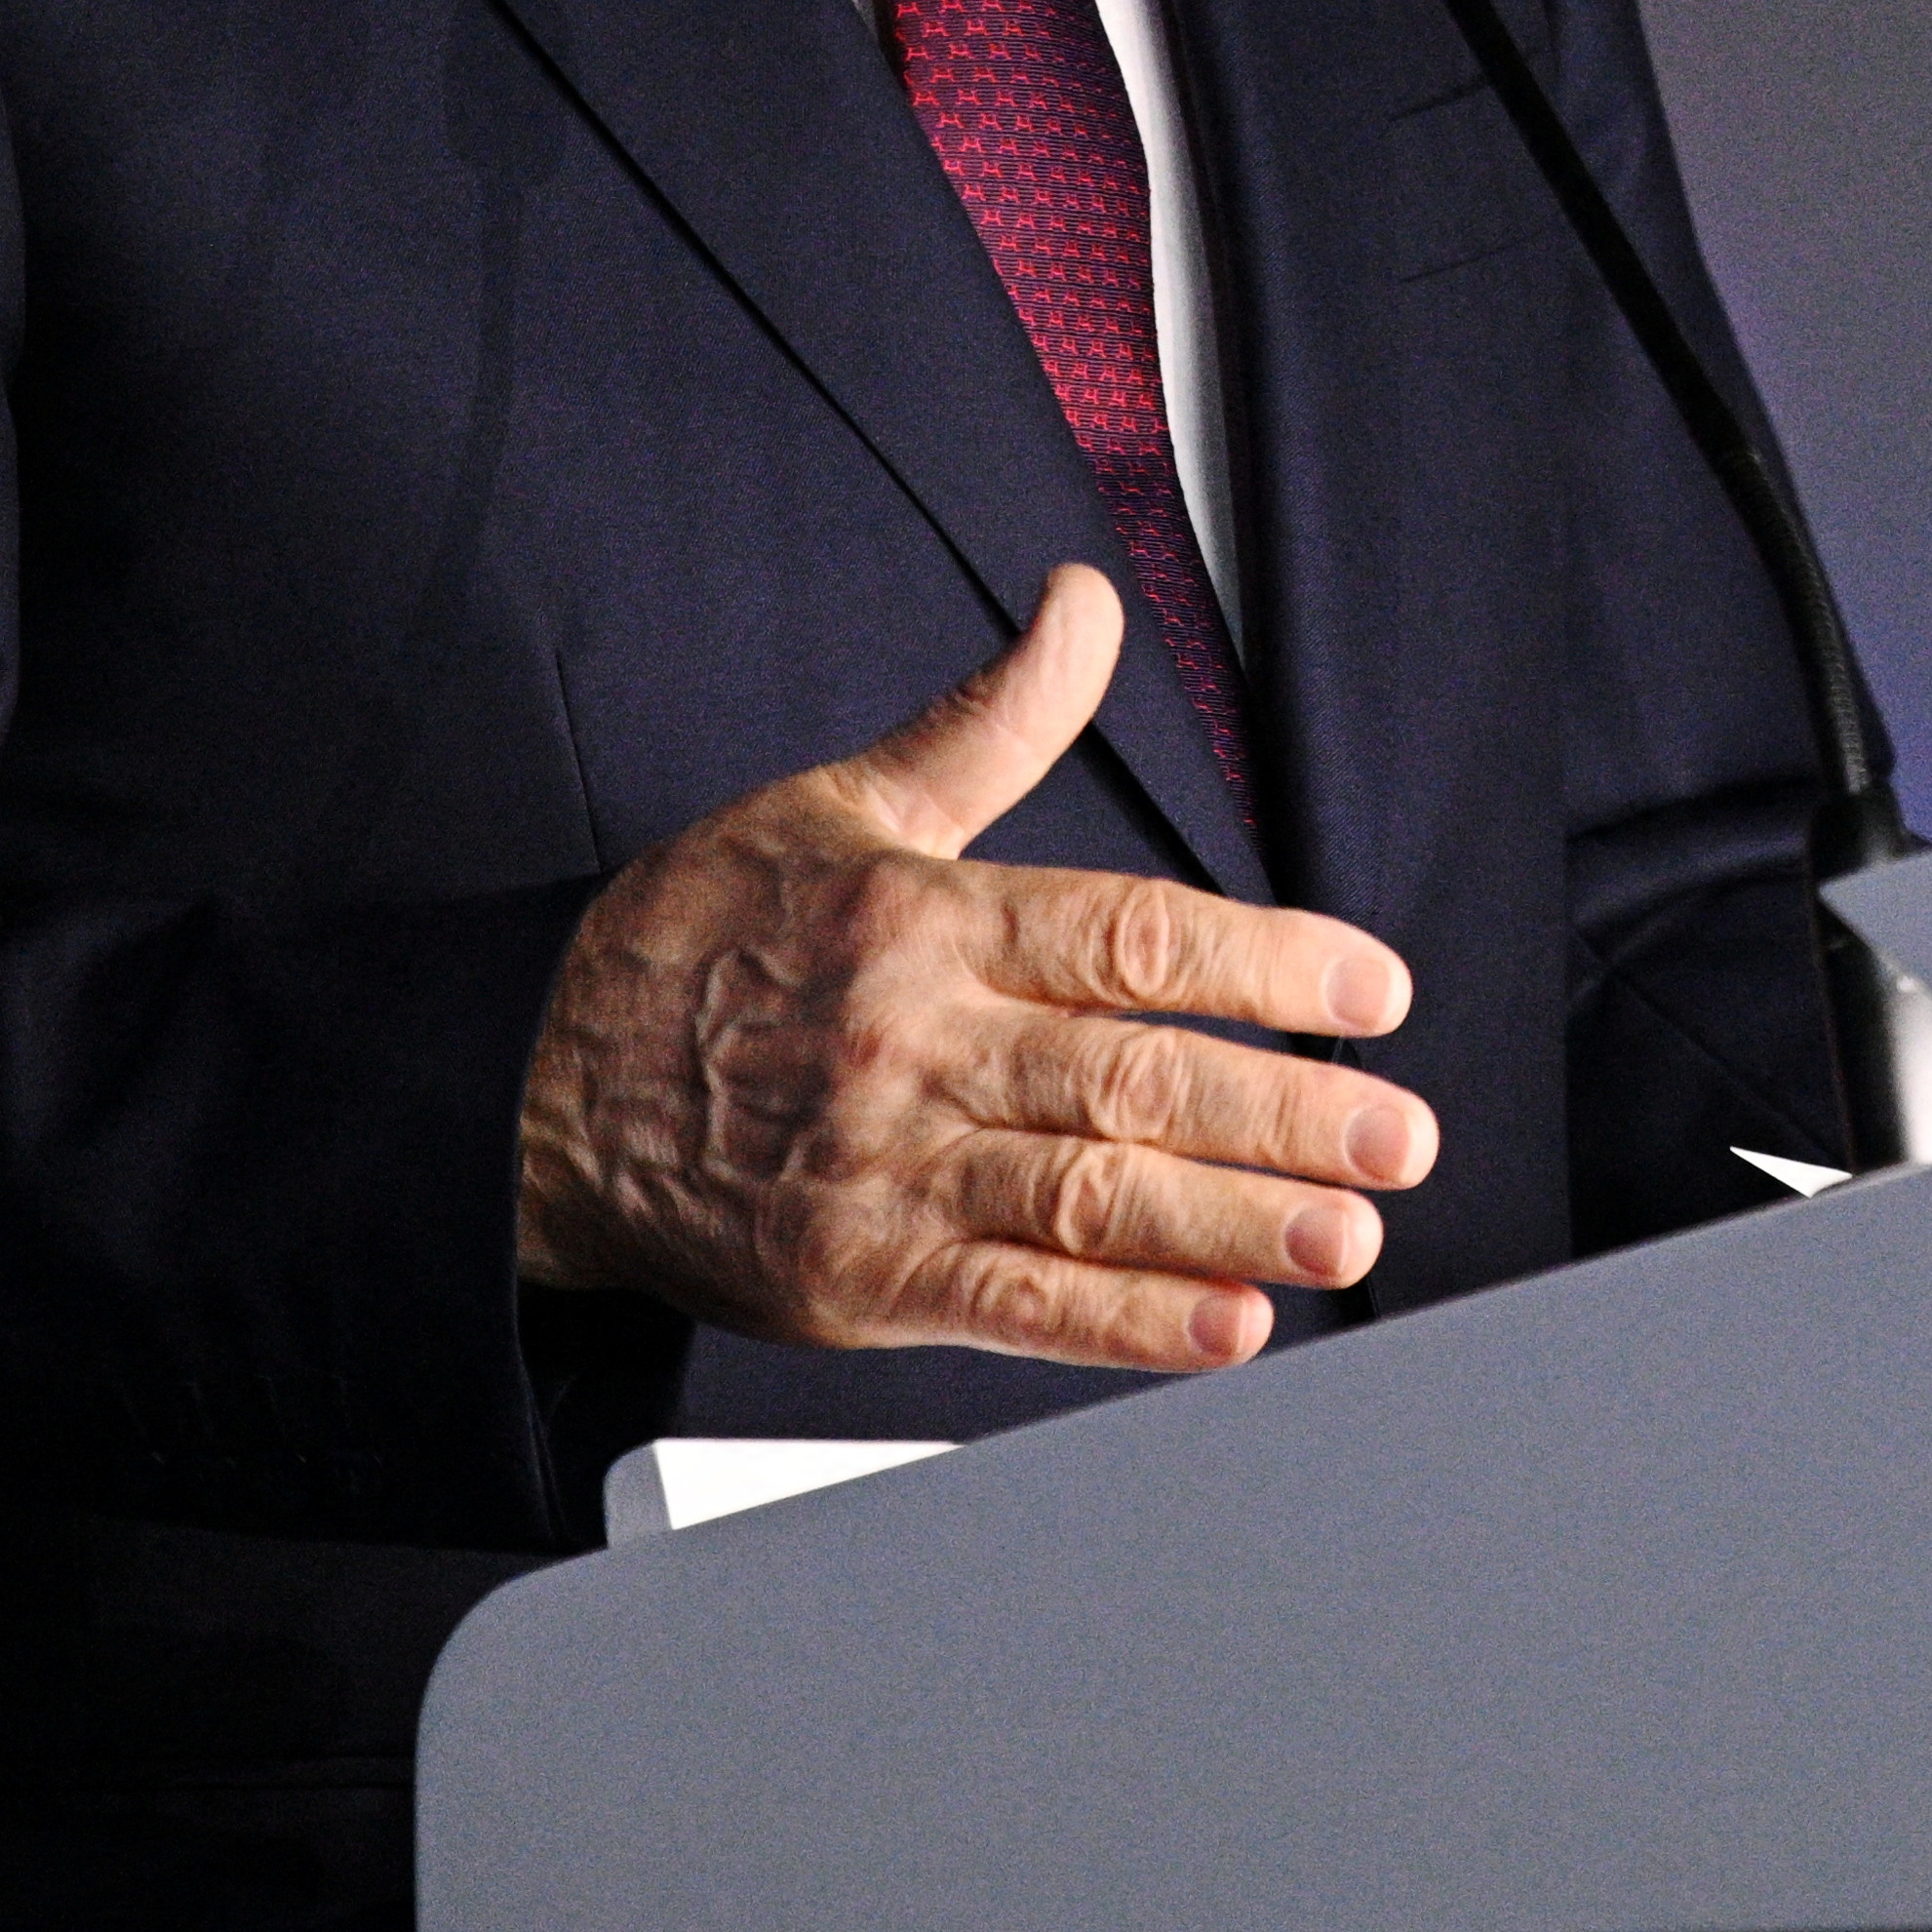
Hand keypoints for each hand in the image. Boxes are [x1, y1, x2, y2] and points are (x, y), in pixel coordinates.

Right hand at [514, 569, 1432, 1371]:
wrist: (533, 1089)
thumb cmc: (694, 941)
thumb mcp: (841, 802)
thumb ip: (992, 721)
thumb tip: (1085, 604)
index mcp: (926, 920)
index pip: (1130, 937)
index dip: (1266, 963)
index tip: (1369, 990)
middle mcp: (915, 1043)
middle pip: (1133, 1077)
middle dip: (1287, 1112)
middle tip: (1398, 1137)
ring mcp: (884, 1169)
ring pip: (1092, 1197)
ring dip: (1235, 1222)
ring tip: (1348, 1236)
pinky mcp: (856, 1276)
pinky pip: (1014, 1302)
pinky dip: (1126, 1323)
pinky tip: (1225, 1327)